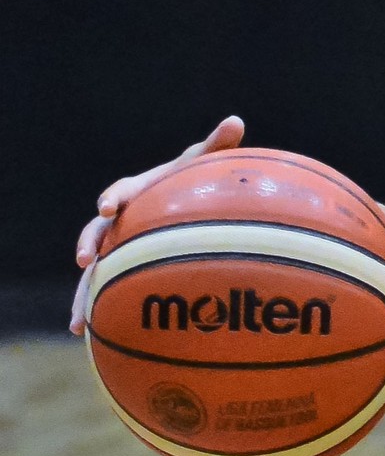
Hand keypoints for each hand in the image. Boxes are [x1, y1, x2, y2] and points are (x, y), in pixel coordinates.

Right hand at [70, 115, 245, 335]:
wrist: (186, 202)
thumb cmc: (194, 180)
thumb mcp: (205, 162)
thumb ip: (218, 144)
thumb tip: (236, 120)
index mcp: (138, 190)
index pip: (123, 191)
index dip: (115, 197)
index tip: (110, 206)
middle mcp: (121, 220)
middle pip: (97, 231)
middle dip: (90, 243)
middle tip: (87, 258)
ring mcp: (119, 246)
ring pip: (95, 269)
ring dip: (83, 292)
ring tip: (77, 320)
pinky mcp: (124, 268)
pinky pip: (106, 289)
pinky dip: (96, 309)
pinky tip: (88, 335)